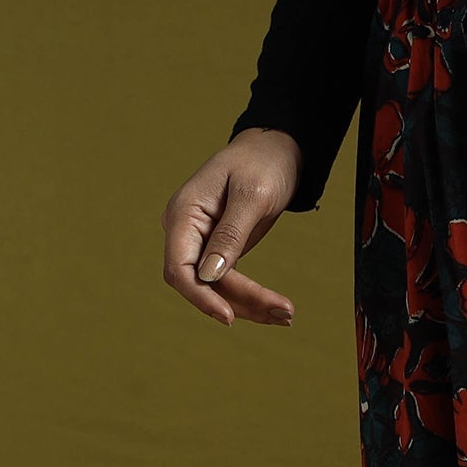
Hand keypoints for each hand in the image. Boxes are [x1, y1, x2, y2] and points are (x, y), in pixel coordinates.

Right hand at [161, 129, 303, 326]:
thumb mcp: (251, 196)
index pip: (179, 268)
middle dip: (238, 302)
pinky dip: (252, 297)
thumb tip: (209, 276)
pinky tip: (278, 309)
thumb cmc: (262, 162)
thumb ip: (230, 235)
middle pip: (200, 283)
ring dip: (250, 306)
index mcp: (184, 213)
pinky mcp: (220, 250)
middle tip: (284, 314)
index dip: (200, 296)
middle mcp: (186, 230)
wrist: (275, 149)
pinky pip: (229, 282)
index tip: (228, 317)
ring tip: (287, 315)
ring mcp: (202, 242)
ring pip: (217, 288)